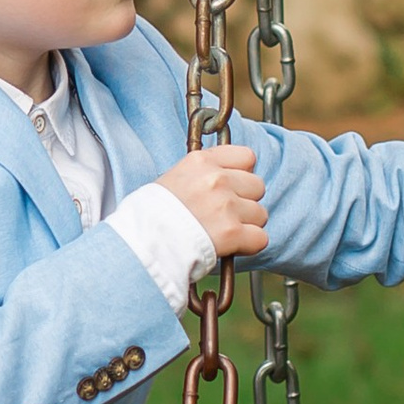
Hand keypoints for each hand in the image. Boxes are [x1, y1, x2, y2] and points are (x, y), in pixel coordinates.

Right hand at [158, 143, 267, 264]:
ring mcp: (226, 206)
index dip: (242, 175)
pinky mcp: (232, 233)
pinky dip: (249, 245)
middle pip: (257, 186)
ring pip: (261, 213)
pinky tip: (230, 247)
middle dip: (245, 201)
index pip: (247, 157)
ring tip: (223, 232)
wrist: (142, 243)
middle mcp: (216, 179)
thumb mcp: (173, 178)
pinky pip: (260, 238)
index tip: (232, 188)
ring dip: (247, 225)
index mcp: (201, 161)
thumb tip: (228, 177)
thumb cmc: (151, 216)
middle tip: (225, 215)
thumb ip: (203, 174)